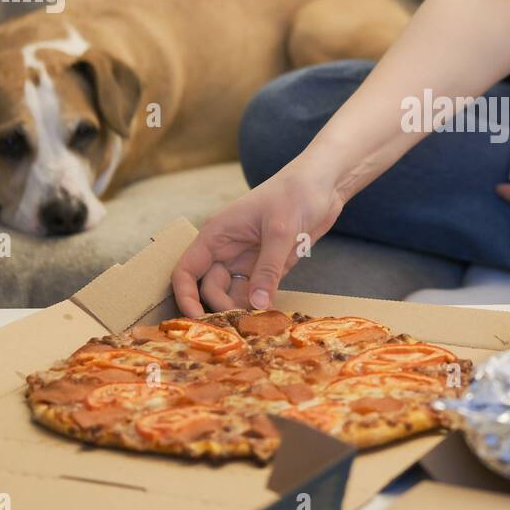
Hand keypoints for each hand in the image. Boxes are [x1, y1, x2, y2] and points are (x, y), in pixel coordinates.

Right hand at [171, 161, 345, 315]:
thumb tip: (256, 305)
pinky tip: (269, 318)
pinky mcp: (268, 267)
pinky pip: (257, 292)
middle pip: (210, 288)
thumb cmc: (295, 193)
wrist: (324, 183)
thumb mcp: (280, 230)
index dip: (185, 295)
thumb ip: (268, 268)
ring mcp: (247, 259)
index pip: (187, 269)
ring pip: (233, 293)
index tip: (195, 319)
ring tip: (255, 326)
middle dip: (220, 307)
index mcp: (217, 234)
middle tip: (241, 325)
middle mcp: (227, 249)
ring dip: (241, 310)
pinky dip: (260, 305)